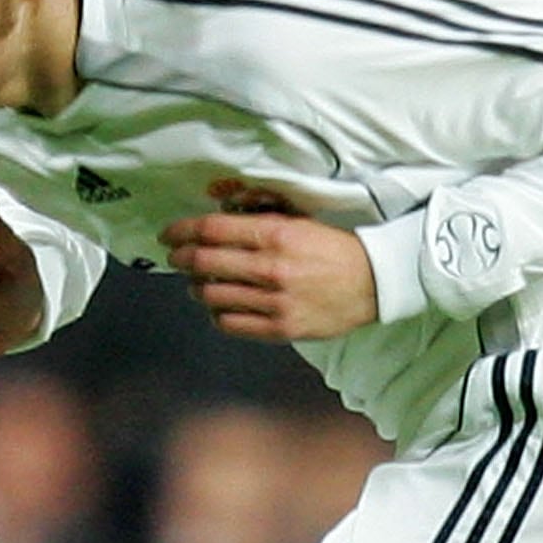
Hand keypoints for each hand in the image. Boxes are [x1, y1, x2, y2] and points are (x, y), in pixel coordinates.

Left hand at [162, 203, 380, 341]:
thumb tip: (216, 214)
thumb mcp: (298, 222)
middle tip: (176, 257)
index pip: (213, 230)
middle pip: (205, 262)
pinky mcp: (281, 328)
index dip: (182, 231)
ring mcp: (276, 302)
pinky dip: (217, 314)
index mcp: (277, 235)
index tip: (169, 234)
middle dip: (182, 259)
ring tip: (199, 283)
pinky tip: (220, 307)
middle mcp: (272, 268)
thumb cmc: (331, 249)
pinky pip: (231, 324)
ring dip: (197, 287)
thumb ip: (258, 217)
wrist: (372, 283)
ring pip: (213, 295)